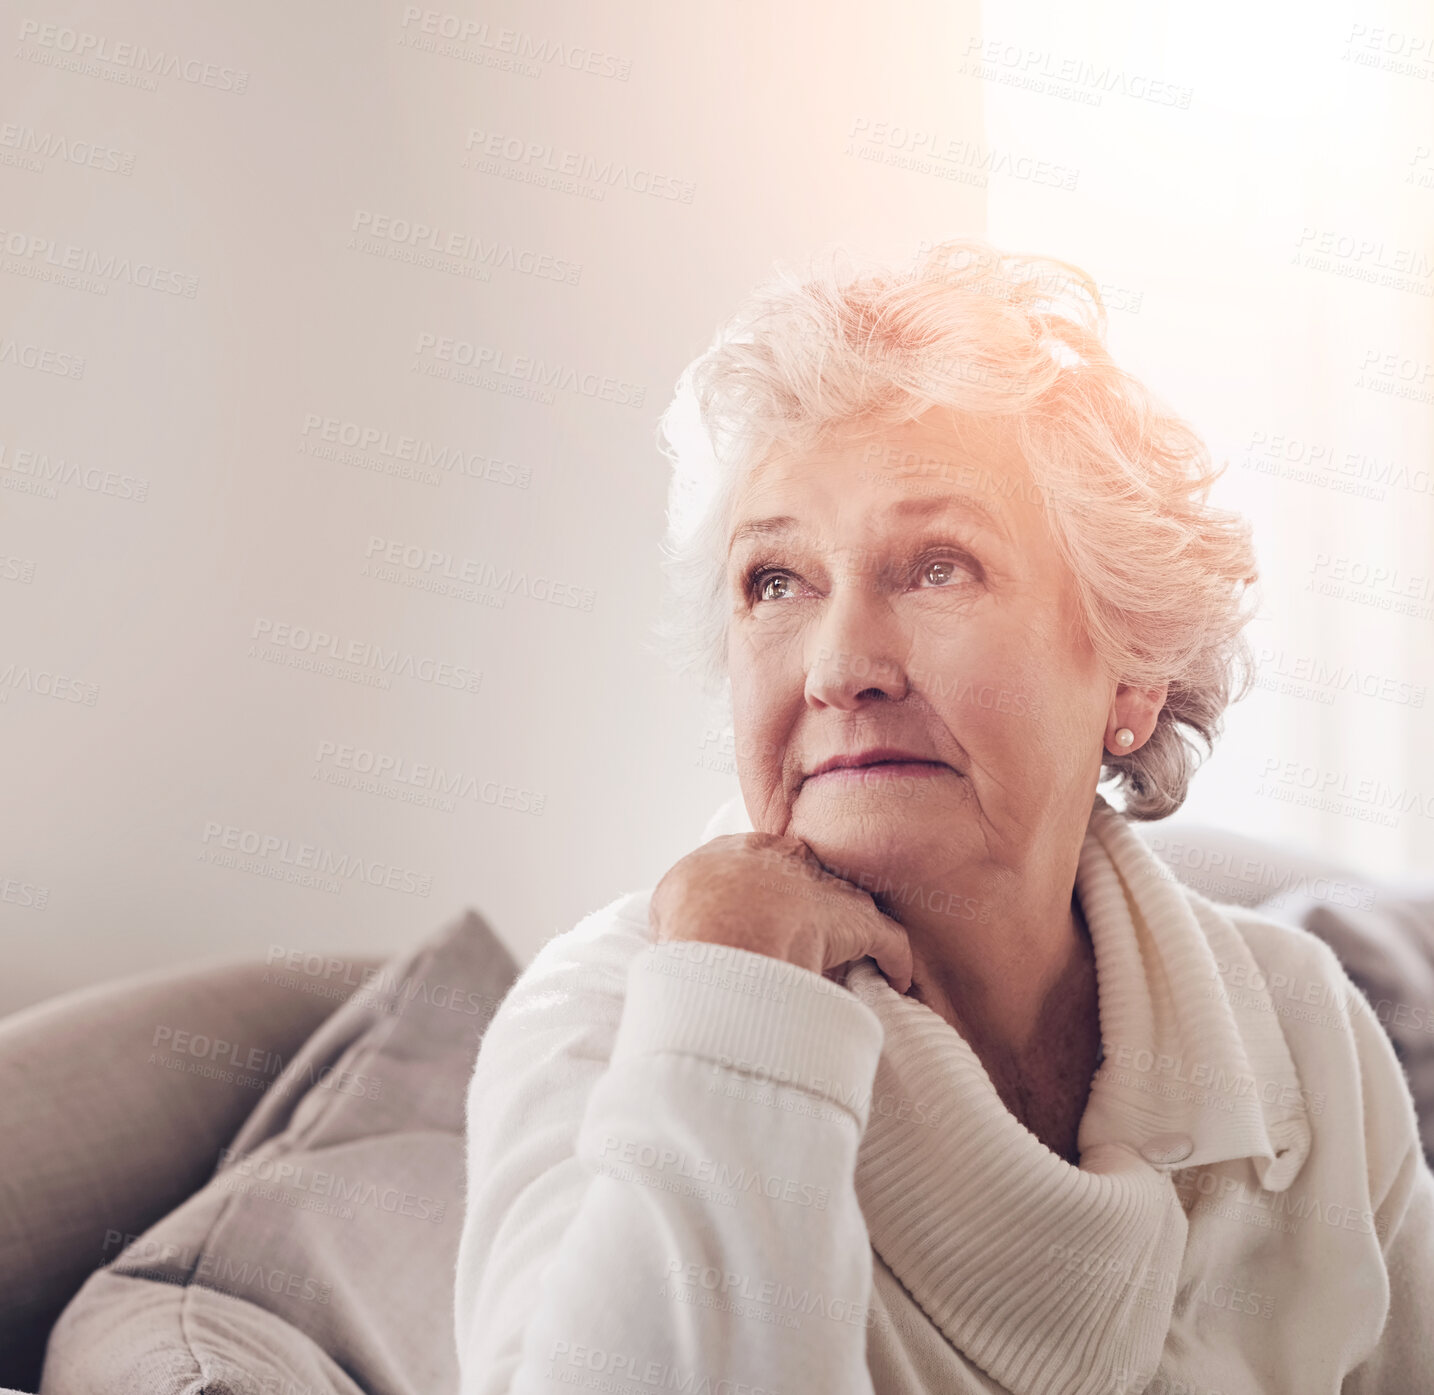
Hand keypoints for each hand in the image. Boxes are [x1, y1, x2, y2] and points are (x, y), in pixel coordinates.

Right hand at [649, 832, 913, 993]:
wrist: (723, 933)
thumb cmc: (691, 923)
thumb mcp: (668, 903)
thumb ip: (683, 906)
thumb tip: (684, 929)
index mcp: (742, 850)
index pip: (766, 862)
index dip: (770, 893)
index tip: (770, 919)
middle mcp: (790, 860)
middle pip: (812, 879)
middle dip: (814, 907)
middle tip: (810, 941)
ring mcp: (828, 889)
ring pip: (851, 906)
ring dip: (853, 932)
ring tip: (854, 962)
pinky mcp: (859, 923)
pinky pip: (889, 940)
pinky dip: (895, 960)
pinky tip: (897, 979)